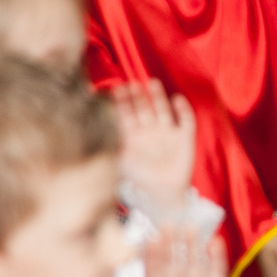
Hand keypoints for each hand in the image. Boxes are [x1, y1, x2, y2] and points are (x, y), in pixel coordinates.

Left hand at [110, 81, 195, 214]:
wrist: (163, 194)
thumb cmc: (139, 180)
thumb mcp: (120, 162)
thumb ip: (110, 146)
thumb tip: (91, 130)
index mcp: (134, 136)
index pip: (126, 115)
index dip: (121, 102)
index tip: (114, 89)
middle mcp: (150, 131)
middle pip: (143, 108)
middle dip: (137, 97)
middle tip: (130, 84)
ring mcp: (167, 133)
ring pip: (162, 110)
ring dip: (158, 97)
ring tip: (152, 82)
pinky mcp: (184, 138)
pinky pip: (185, 120)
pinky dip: (183, 110)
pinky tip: (177, 99)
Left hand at [122, 220, 236, 276]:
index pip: (152, 273)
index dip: (151, 254)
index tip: (150, 235)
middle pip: (174, 263)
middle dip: (172, 243)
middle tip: (171, 221)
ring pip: (194, 264)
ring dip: (193, 246)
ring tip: (192, 226)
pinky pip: (216, 275)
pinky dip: (216, 259)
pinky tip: (214, 242)